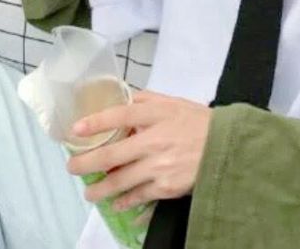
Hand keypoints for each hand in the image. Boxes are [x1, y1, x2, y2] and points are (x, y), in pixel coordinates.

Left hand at [65, 89, 212, 211]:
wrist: (227, 147)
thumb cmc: (197, 122)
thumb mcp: (172, 102)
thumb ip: (145, 98)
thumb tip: (119, 96)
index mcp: (156, 114)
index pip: (120, 115)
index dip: (96, 122)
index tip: (75, 130)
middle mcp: (155, 139)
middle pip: (113, 153)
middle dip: (87, 163)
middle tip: (72, 168)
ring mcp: (160, 165)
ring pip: (122, 180)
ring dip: (101, 188)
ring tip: (88, 193)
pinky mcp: (168, 187)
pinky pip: (139, 195)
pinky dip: (124, 200)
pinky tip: (115, 203)